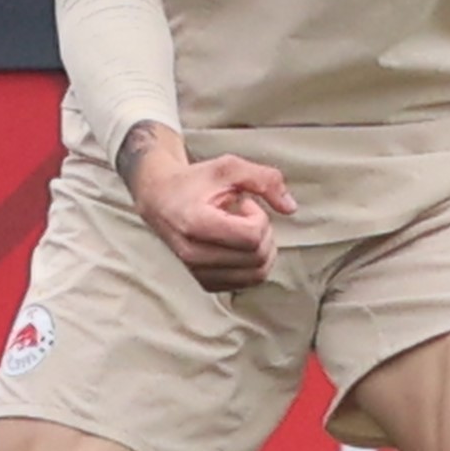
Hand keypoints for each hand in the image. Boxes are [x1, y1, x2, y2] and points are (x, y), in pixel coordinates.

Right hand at [122, 124, 295, 289]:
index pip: (252, 236)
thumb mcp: (228, 168)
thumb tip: (291, 208)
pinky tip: (237, 245)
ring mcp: (197, 273)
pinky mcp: (204, 283)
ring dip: (260, 249)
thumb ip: (264, 179)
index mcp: (196, 223)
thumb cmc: (194, 182)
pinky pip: (247, 282)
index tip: (243, 204)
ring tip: (241, 230)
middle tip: (244, 215)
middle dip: (262, 232)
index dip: (258, 217)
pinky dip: (253, 263)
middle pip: (257, 256)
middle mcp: (193, 254)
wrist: (159, 199)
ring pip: (256, 274)